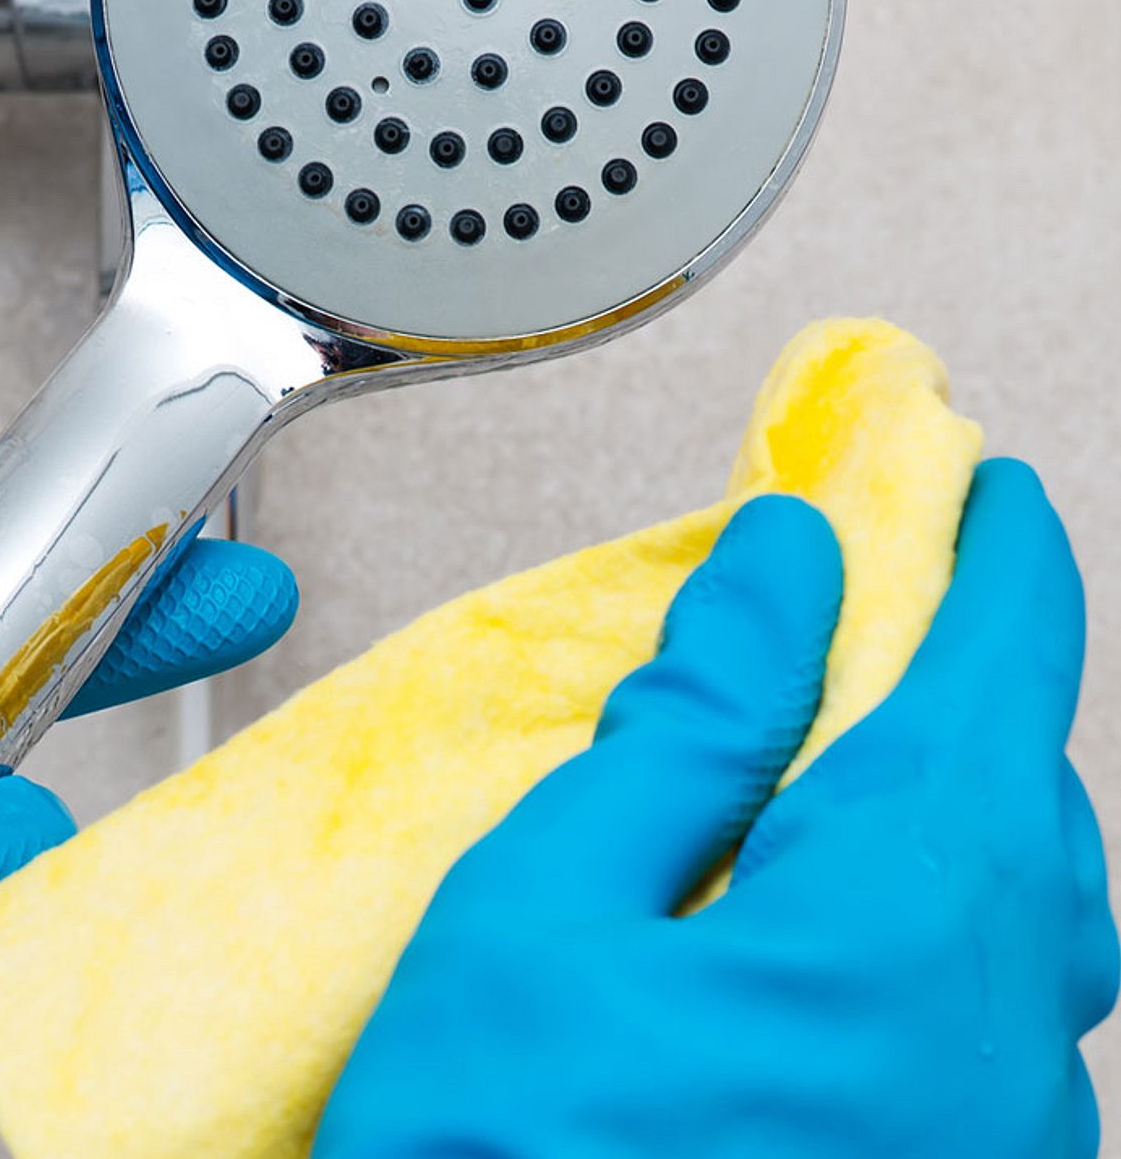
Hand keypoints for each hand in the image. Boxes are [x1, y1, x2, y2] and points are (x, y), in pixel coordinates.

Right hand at [314, 462, 1117, 1157]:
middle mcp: (1003, 1041)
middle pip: (1019, 783)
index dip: (983, 548)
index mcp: (903, 926)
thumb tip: (777, 574)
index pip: (986, 666)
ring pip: (1021, 903)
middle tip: (884, 592)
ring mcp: (1006, 1138)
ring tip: (844, 736)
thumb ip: (686, 726)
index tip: (964, 477)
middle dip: (962, 666)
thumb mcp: (548, 905)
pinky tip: (833, 903)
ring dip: (950, 789)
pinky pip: (995, 1005)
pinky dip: (937, 905)